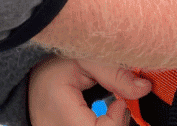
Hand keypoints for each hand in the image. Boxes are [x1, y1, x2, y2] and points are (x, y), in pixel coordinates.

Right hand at [27, 56, 150, 125]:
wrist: (32, 75)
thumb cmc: (57, 62)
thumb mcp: (87, 58)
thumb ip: (116, 74)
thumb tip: (144, 89)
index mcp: (58, 108)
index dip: (116, 119)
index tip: (120, 100)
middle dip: (116, 125)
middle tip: (118, 105)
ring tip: (109, 110)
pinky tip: (101, 119)